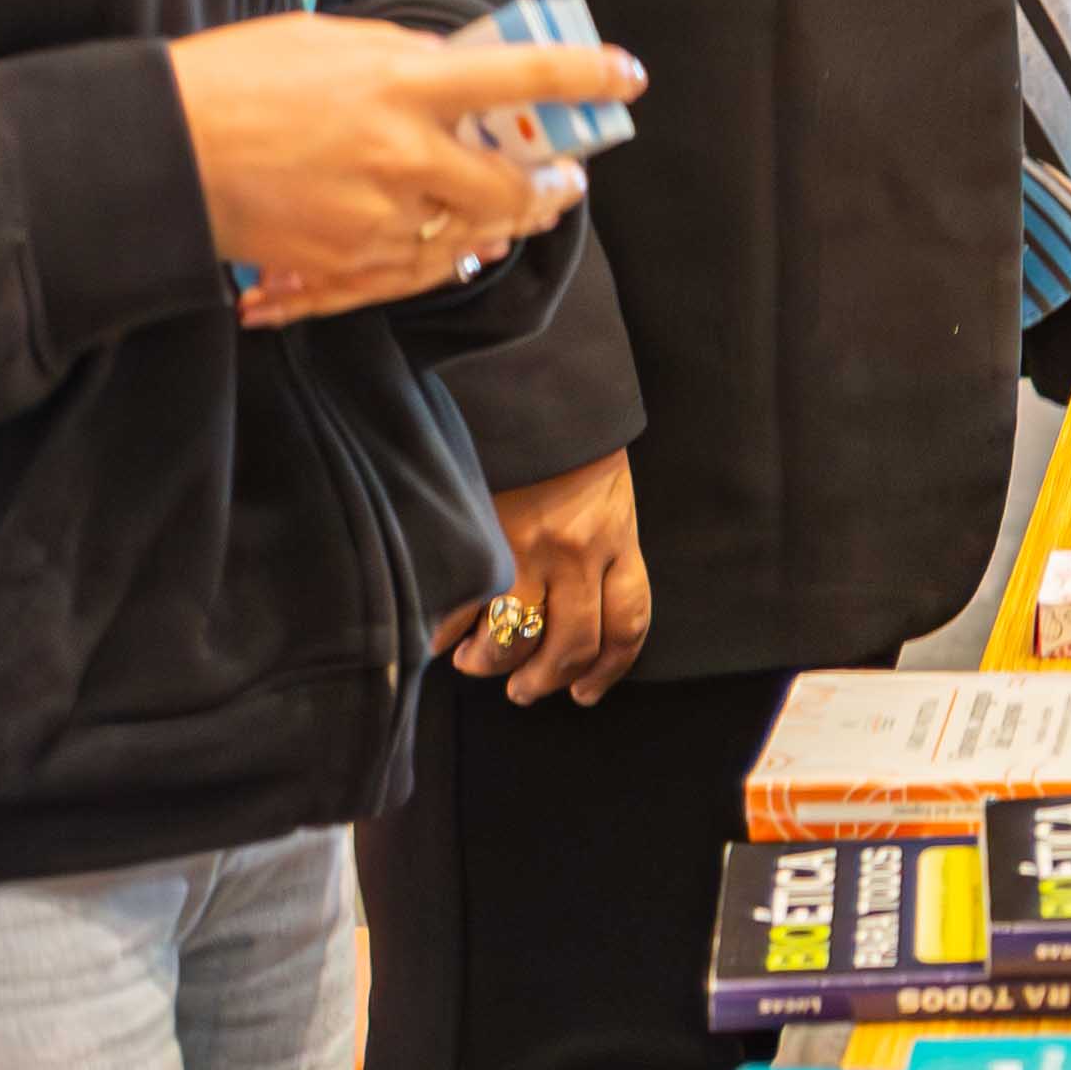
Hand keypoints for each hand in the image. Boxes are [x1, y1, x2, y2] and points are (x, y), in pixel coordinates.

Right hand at [168, 14, 638, 329]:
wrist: (158, 152)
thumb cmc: (237, 80)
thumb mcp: (332, 42)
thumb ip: (406, 59)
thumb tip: (458, 70)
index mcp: (402, 86)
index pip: (522, 77)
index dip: (585, 75)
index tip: (625, 76)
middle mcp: (401, 156)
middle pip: (510, 186)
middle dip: (549, 186)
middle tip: (566, 177)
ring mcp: (376, 218)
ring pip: (472, 235)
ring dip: (506, 225)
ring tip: (523, 210)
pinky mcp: (345, 262)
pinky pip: (419, 269)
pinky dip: (450, 255)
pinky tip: (466, 243)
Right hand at [443, 447, 651, 701]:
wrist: (534, 378)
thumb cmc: (568, 433)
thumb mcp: (605, 486)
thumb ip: (599, 542)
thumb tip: (565, 607)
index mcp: (618, 536)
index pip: (629, 623)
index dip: (609, 669)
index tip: (585, 692)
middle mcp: (580, 550)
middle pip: (572, 647)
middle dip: (544, 680)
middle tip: (523, 689)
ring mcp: (530, 547)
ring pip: (516, 639)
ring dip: (493, 665)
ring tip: (476, 663)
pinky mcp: (482, 537)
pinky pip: (465, 609)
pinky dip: (449, 633)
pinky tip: (441, 636)